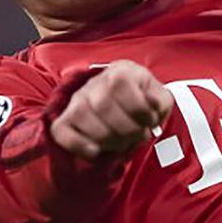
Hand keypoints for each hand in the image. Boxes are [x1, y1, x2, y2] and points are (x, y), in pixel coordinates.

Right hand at [50, 60, 172, 158]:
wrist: (122, 108)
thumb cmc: (143, 103)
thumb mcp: (159, 98)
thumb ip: (160, 101)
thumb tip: (152, 105)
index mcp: (121, 71)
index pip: (120, 85)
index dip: (139, 109)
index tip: (150, 122)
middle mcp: (94, 82)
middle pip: (102, 104)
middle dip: (126, 129)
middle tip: (138, 136)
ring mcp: (77, 100)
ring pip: (81, 116)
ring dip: (107, 139)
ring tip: (123, 143)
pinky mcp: (65, 119)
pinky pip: (61, 131)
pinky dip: (79, 144)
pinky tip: (97, 151)